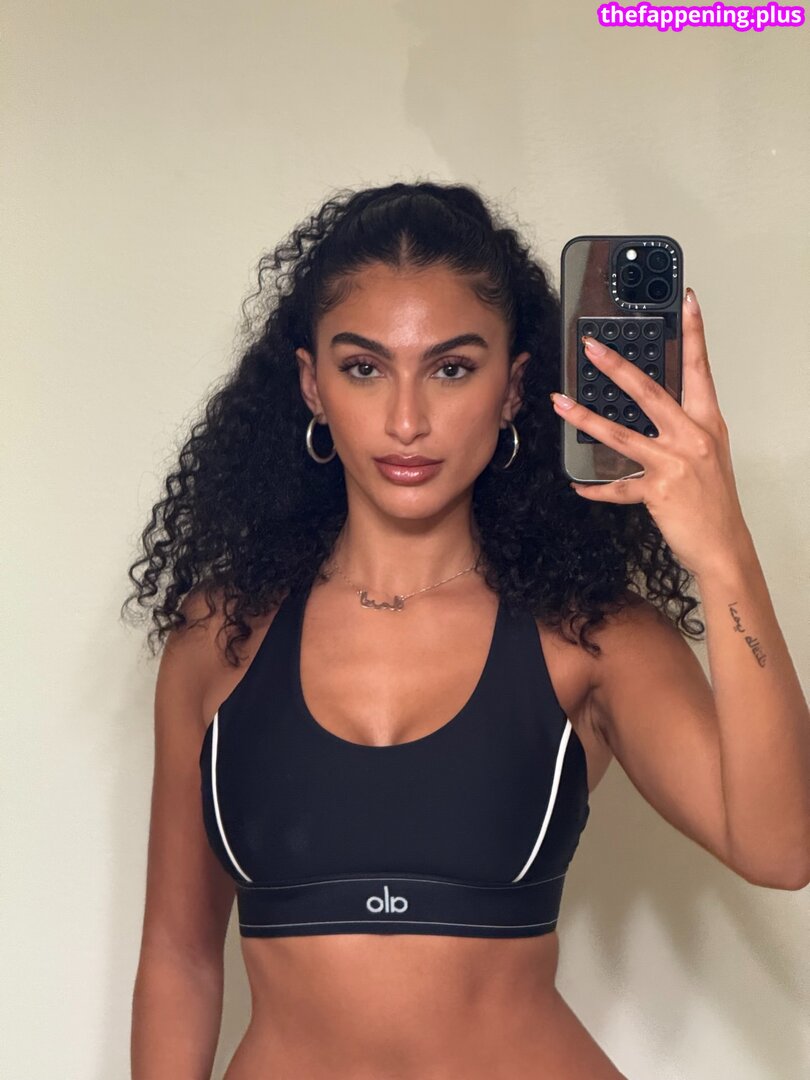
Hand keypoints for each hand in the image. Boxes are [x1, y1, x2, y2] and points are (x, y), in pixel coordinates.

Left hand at [551, 289, 749, 577]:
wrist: (723, 546)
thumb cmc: (714, 502)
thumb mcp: (708, 456)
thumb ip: (683, 430)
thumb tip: (656, 412)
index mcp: (707, 423)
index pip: (701, 369)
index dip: (694, 333)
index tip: (687, 302)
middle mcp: (692, 438)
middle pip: (649, 392)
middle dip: (616, 367)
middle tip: (591, 347)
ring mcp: (674, 463)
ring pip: (621, 434)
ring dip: (586, 418)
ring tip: (561, 404)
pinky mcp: (657, 491)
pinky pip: (617, 487)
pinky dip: (595, 489)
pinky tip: (578, 486)